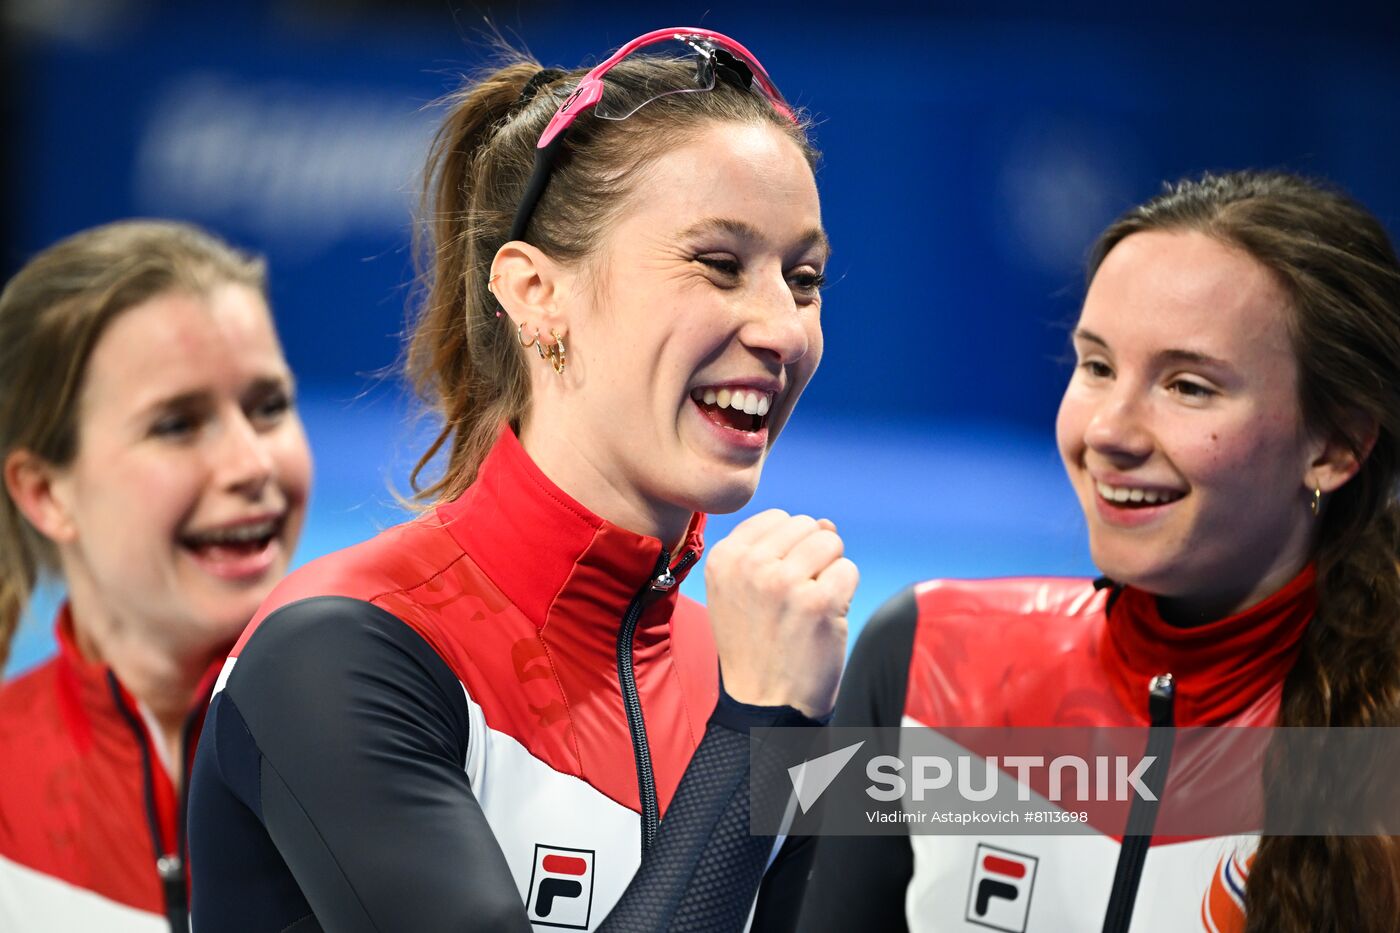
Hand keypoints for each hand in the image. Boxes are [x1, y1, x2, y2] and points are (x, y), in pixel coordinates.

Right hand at [703, 509, 856, 717]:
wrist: (763, 704)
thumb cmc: (757, 644)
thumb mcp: (743, 590)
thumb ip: (776, 549)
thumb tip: (826, 523)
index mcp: (724, 557)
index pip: (777, 518)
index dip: (789, 549)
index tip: (776, 586)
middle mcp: (749, 565)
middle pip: (807, 526)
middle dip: (812, 558)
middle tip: (794, 601)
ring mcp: (783, 582)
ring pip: (831, 542)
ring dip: (830, 573)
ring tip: (809, 607)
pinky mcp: (817, 601)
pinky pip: (848, 570)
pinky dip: (845, 595)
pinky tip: (824, 620)